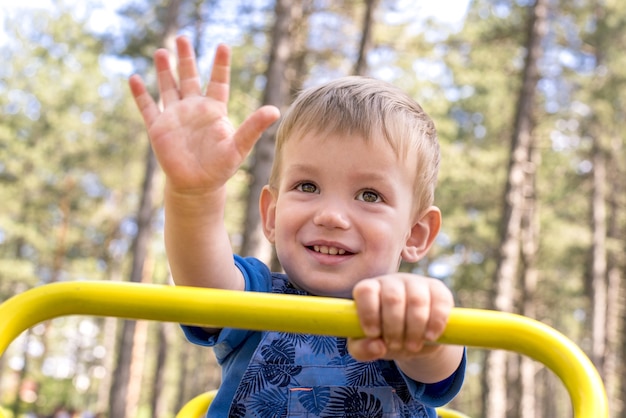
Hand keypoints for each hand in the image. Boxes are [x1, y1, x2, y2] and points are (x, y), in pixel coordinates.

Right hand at [128, 35, 279, 193]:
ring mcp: (175, 116)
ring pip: (168, 87)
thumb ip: (253, 127)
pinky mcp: (159, 128)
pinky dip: (141, 95)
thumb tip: (275, 110)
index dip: (220, 65)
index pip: (217, 82)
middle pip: (189, 77)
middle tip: (182, 37)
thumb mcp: (239, 146)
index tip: (223, 46)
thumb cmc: (221, 167)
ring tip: (162, 51)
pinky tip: (134, 79)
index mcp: (214, 110)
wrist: (197, 185)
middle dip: (186, 58)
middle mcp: (194, 108)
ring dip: (164, 70)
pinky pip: (148, 108)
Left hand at [348, 273, 452, 362]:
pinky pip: (440, 302)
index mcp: (370, 290)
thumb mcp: (368, 347)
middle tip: (395, 345)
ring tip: (412, 346)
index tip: (374, 334)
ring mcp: (416, 283)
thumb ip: (362, 350)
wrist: (414, 340)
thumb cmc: (385, 339)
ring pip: (416, 300)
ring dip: (414, 328)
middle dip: (394, 328)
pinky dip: (436, 323)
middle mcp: (392, 282)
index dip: (369, 313)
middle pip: (393, 298)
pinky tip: (430, 336)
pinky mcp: (438, 290)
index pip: (366, 291)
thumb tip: (377, 346)